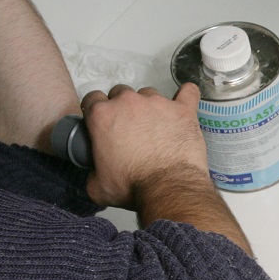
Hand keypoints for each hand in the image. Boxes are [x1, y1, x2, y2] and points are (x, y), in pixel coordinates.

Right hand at [82, 84, 209, 209]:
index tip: (102, 120)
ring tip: (155, 126)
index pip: (93, 99)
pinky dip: (185, 96)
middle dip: (122, 108)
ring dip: (149, 106)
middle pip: (120, 93)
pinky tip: (183, 103)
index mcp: (103, 116)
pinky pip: (188, 92)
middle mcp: (128, 102)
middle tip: (129, 128)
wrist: (167, 187)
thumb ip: (91, 172)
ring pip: (149, 94)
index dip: (96, 110)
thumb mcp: (97, 186)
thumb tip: (94, 173)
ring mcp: (157, 103)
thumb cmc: (132, 186)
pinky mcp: (182, 109)